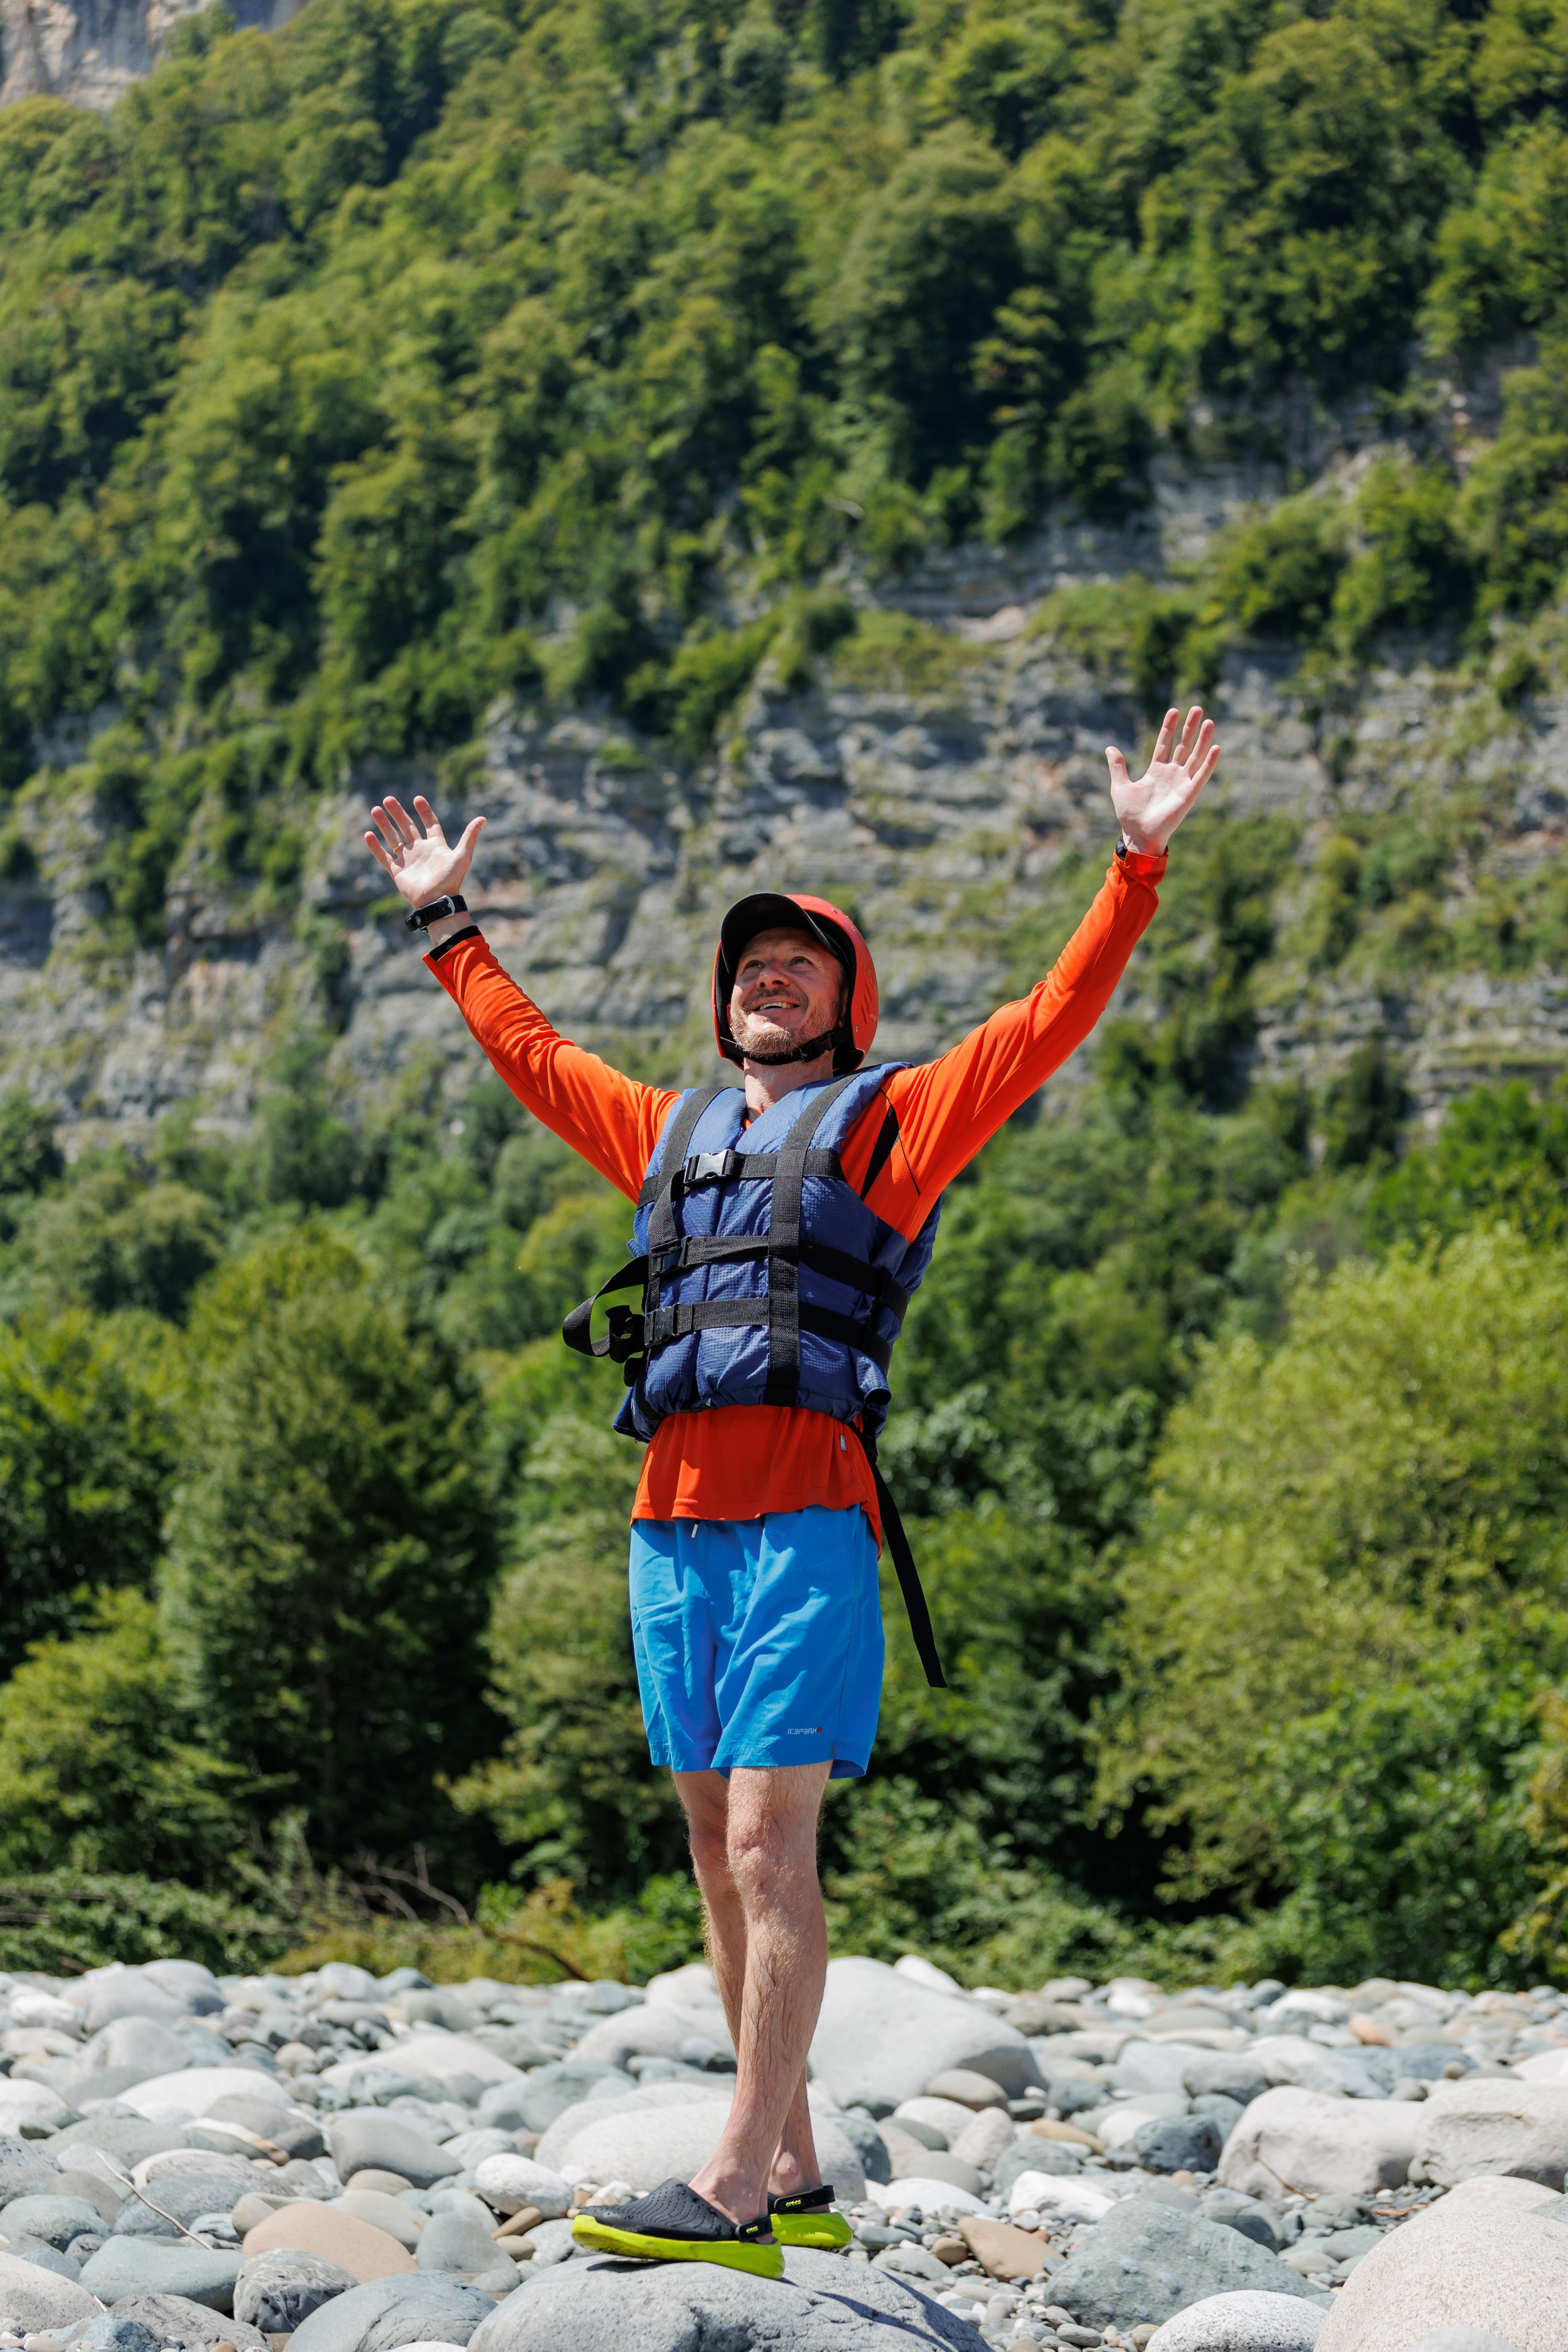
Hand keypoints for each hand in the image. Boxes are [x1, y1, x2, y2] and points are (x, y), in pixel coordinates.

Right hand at [364, 793, 484, 907]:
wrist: (437, 900)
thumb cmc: (450, 879)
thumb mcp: (462, 856)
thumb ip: (470, 837)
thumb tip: (483, 818)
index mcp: (435, 845)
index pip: (430, 824)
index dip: (424, 812)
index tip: (417, 799)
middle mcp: (420, 850)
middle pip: (407, 827)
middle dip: (398, 813)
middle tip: (388, 799)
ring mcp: (407, 860)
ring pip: (393, 838)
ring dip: (384, 824)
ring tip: (375, 809)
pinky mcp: (397, 871)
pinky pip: (383, 856)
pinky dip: (375, 847)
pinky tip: (368, 834)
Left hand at [1104, 705, 1218, 854]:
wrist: (1138, 835)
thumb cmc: (1130, 815)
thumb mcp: (1120, 786)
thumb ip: (1118, 767)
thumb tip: (1109, 748)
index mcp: (1156, 771)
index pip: (1165, 743)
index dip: (1169, 728)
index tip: (1174, 710)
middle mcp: (1172, 774)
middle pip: (1183, 745)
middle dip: (1189, 727)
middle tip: (1196, 708)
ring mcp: (1182, 782)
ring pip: (1195, 756)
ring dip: (1202, 739)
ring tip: (1208, 721)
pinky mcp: (1189, 793)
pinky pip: (1201, 775)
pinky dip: (1209, 762)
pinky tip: (1215, 747)